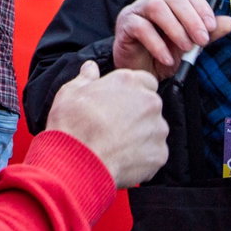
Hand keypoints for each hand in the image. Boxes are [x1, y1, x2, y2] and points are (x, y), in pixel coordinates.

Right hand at [46, 61, 167, 188]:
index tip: (119, 103)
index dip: (132, 93)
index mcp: (129, 82)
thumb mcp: (70, 92)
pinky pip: (155, 154)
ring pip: (154, 130)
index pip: (144, 81)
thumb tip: (90, 68)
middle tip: (114, 126)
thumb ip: (86, 78)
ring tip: (116, 145)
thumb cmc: (73, 127)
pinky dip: (143, 158)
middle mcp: (149, 101)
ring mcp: (157, 128)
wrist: (78, 162)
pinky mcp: (160, 153)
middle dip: (137, 115)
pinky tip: (122, 159)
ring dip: (141, 136)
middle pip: (150, 105)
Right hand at [112, 0, 230, 79]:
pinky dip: (157, 44)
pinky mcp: (125, 25)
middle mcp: (154, 2)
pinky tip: (166, 58)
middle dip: (191, 19)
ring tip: (185, 48)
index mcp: (171, 4)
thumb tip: (230, 22)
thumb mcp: (190, 47)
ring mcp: (137, 11)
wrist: (140, 75)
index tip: (211, 26)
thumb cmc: (163, 57)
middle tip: (201, 40)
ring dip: (175, 28)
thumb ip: (207, 34)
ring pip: (156, 7)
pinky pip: (141, 27)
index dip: (201, 7)